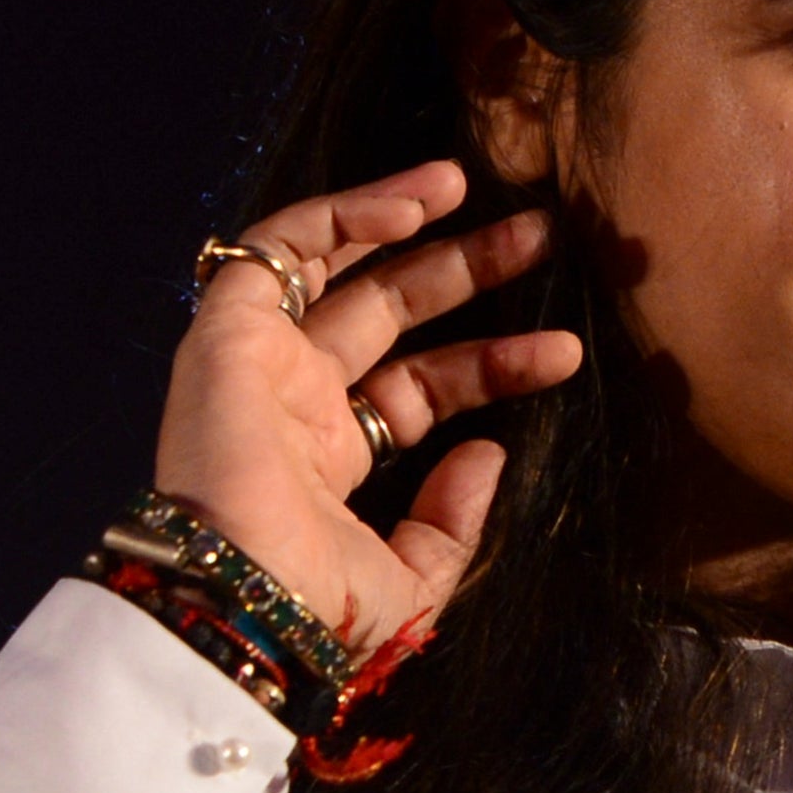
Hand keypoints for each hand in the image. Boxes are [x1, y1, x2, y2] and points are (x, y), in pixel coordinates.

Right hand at [152, 160, 581, 658]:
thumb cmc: (317, 605)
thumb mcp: (411, 579)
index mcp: (332, 455)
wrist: (243, 601)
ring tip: (475, 187)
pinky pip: (283, 247)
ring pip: (336, 263)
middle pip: (389, 311)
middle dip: (464, 270)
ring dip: (402, 218)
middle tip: (539, 238)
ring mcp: (260, 358)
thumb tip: (490, 455)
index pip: (422, 386)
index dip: (493, 363)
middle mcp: (294, 398)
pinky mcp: (228, 328)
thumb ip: (452, 523)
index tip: (564, 354)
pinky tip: (417, 207)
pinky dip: (345, 215)